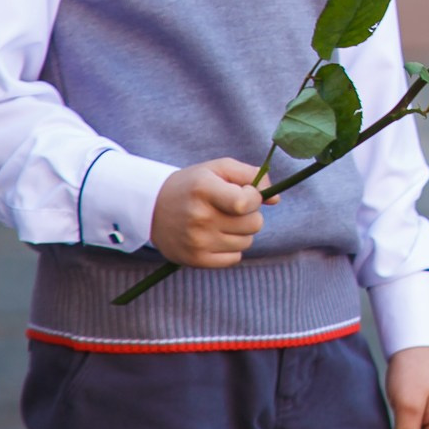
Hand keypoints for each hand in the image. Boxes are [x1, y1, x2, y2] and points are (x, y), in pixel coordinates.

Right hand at [149, 158, 266, 267]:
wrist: (152, 207)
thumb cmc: (194, 185)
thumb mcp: (219, 169)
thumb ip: (252, 175)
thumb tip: (275, 199)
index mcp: (204, 190)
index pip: (247, 203)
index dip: (254, 198)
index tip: (245, 193)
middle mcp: (199, 217)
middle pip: (253, 224)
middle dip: (250, 214)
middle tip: (231, 208)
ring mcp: (196, 241)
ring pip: (247, 242)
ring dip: (241, 231)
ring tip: (222, 221)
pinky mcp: (195, 260)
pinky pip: (235, 258)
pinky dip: (231, 248)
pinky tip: (216, 236)